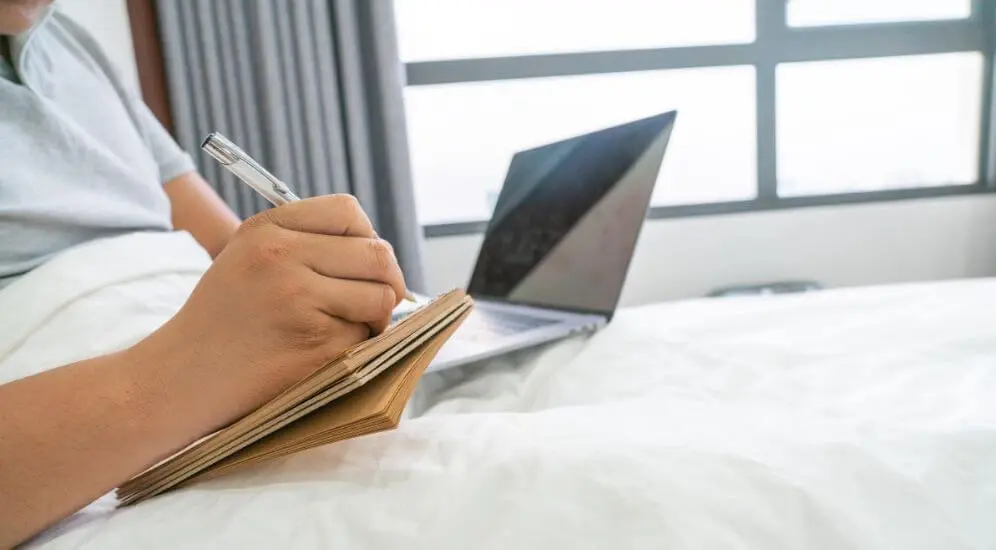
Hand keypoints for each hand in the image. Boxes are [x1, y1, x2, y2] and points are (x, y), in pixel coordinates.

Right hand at [132, 194, 406, 431]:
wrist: (180, 378)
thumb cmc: (223, 318)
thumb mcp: (247, 256)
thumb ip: (305, 241)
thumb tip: (380, 253)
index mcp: (267, 230)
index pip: (349, 212)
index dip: (368, 237)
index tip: (364, 262)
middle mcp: (282, 258)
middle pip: (377, 254)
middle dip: (388, 280)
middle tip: (377, 301)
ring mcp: (300, 302)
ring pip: (380, 297)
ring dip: (376, 317)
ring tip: (347, 327)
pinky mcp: (315, 346)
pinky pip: (365, 338)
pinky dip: (356, 347)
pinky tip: (322, 352)